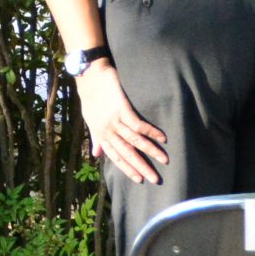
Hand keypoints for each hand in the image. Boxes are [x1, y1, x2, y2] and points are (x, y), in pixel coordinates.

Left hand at [80, 62, 168, 185]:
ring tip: (165, 160)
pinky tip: (162, 138)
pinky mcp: (121, 109)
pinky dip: (151, 132)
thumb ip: (95, 138)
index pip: (116, 156)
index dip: (127, 169)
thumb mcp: (89, 120)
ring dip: (151, 151)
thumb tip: (96, 154)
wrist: (89, 75)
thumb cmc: (90, 98)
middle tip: (156, 179)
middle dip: (142, 167)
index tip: (139, 180)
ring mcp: (114, 120)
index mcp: (100, 134)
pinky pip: (138, 125)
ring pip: (135, 141)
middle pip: (127, 152)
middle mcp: (107, 130)